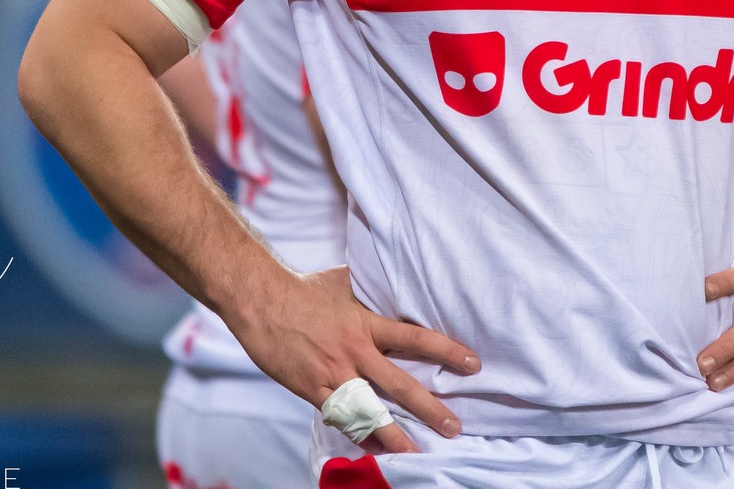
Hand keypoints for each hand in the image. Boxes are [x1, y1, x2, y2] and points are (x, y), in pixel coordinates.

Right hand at [226, 265, 479, 453]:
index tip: (472, 364)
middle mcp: (354, 351)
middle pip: (400, 384)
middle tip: (454, 426)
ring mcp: (333, 374)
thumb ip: (369, 289)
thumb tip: (390, 281)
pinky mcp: (311, 389)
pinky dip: (357, 435)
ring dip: (396, 434)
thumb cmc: (302, 287)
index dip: (446, 351)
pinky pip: (340, 418)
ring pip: (371, 411)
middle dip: (429, 408)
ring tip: (417, 454)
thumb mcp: (344, 281)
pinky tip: (373, 449)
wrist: (260, 300)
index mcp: (366, 323)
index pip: (415, 338)